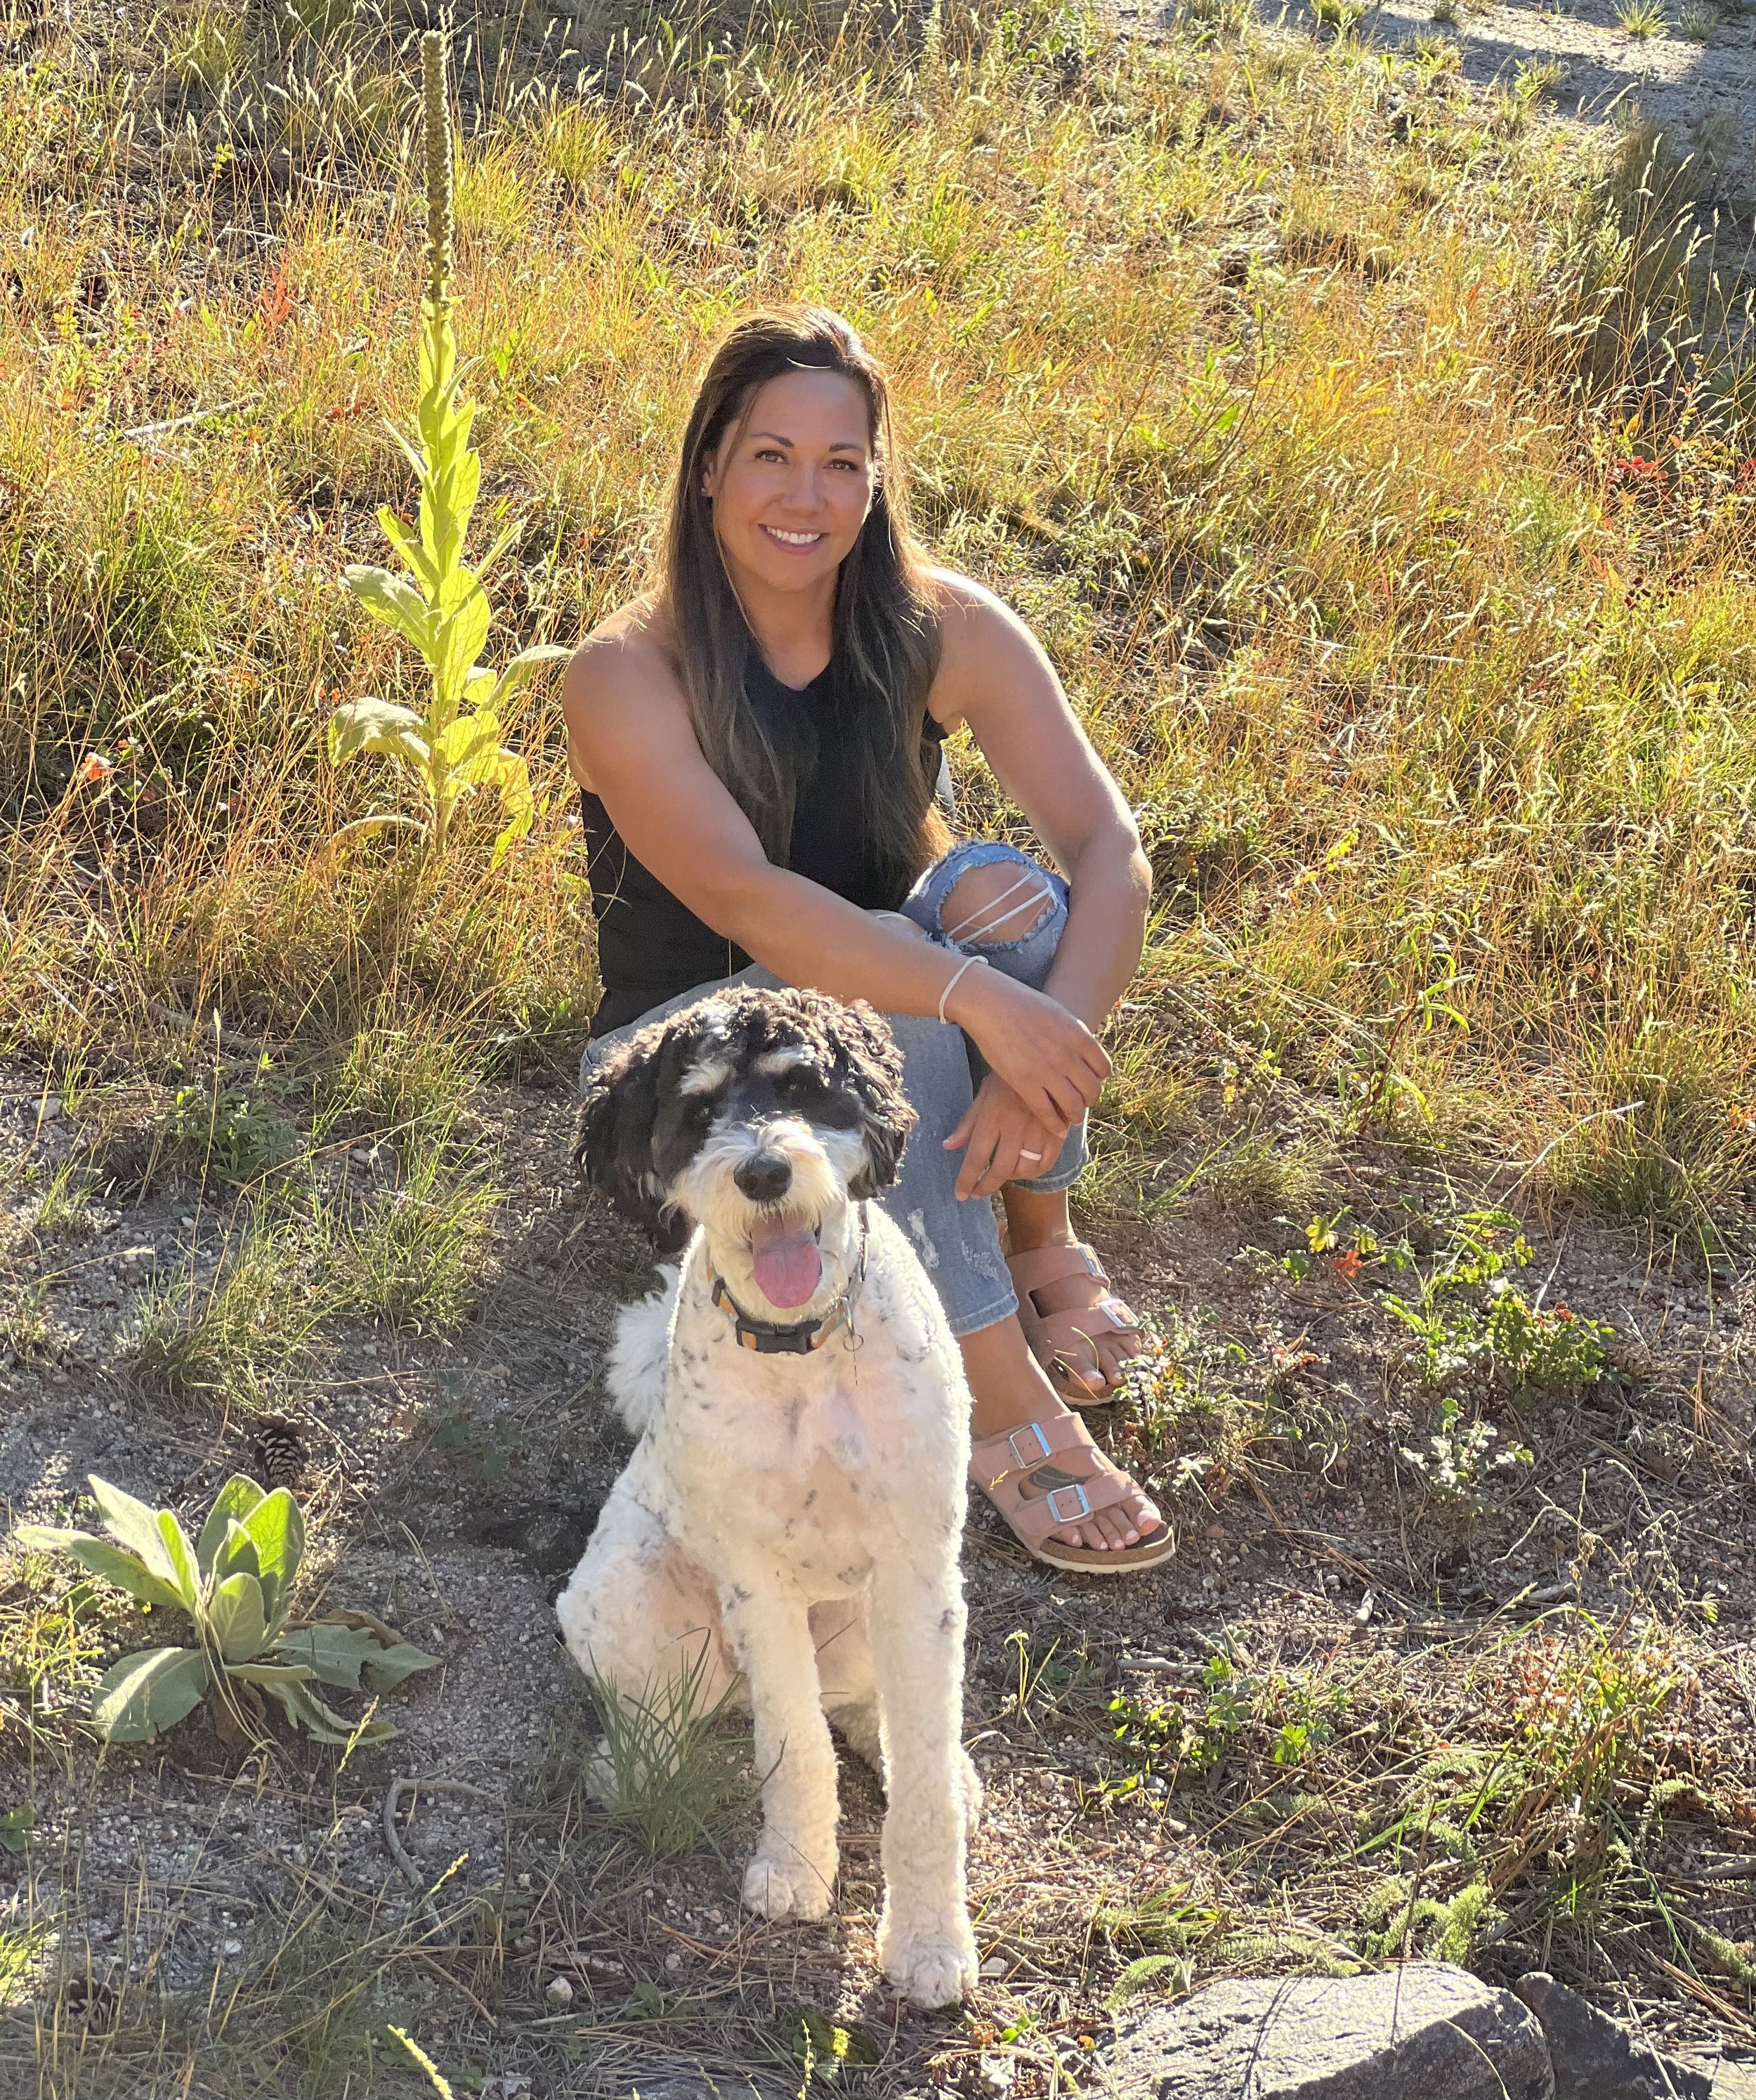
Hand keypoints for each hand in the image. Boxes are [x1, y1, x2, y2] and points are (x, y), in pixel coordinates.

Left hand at [943, 1073, 1065, 1199]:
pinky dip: (1033, 1172)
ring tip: (999, 1177)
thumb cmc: (1007, 1079)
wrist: (1043, 1060)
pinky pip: (1046, 1163)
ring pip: (1023, 1169)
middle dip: (985, 1187)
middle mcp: (1015, 1127)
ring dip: (1009, 1178)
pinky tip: (1023, 1170)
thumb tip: (948, 1146)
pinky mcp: (1057, 1131)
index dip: (967, 1180)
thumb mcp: (984, 1095)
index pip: (976, 1157)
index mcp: (993, 1117)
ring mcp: (1038, 1131)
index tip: (961, 1195)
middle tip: (976, 1194)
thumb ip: (968, 1123)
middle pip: (1000, 1169)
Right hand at [945, 968, 1109, 1130]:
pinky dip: (1055, 1125)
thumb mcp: (1060, 1015)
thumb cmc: (1023, 1005)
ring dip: (1076, 1116)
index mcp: (1080, 1037)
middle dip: (1089, 1100)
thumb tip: (1084, 1051)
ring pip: (1074, 1106)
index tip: (1090, 1082)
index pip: (1103, 1069)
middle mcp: (1068, 1056)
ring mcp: (1047, 1072)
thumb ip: (1074, 1035)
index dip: (1098, 1079)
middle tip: (1082, 1103)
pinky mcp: (1025, 1084)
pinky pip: (1047, 1113)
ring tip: (1072, 1118)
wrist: (991, 1004)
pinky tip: (1057, 1128)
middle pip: (1092, 1090)